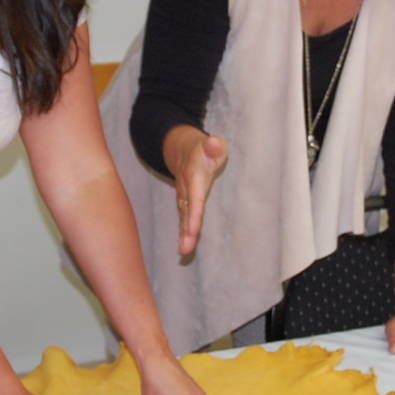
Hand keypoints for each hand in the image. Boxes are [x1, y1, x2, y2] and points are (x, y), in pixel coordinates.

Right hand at [165, 127, 228, 255]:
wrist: (180, 147)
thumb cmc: (203, 147)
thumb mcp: (212, 143)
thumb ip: (213, 145)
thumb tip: (213, 142)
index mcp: (194, 176)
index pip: (195, 198)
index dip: (194, 215)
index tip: (193, 231)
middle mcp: (186, 189)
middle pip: (186, 212)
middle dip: (186, 231)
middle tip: (185, 250)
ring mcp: (183, 196)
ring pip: (183, 217)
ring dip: (183, 235)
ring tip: (184, 252)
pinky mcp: (184, 202)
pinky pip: (184, 218)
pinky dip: (184, 232)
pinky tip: (185, 247)